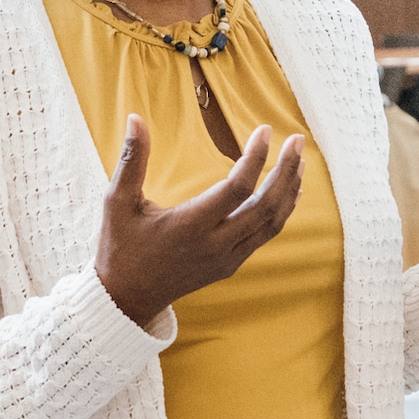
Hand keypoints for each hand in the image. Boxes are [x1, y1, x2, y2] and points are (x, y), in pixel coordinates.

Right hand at [94, 115, 307, 327]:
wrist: (126, 299)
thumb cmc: (120, 248)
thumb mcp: (118, 202)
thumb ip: (132, 160)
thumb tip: (135, 119)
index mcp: (189, 226)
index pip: (237, 188)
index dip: (255, 157)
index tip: (266, 130)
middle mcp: (215, 245)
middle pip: (265, 206)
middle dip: (285, 170)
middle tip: (297, 140)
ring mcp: (227, 258)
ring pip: (272, 223)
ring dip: (289, 190)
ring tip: (299, 160)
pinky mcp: (230, 265)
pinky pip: (265, 236)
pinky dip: (281, 211)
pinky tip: (289, 191)